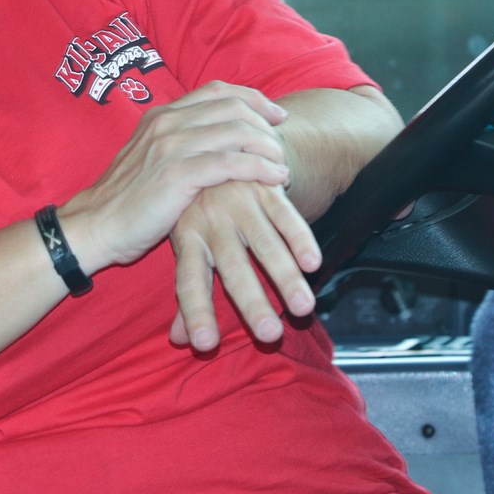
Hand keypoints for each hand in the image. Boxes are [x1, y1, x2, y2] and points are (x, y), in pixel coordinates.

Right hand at [61, 82, 292, 272]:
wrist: (94, 226)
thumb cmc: (125, 200)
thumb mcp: (149, 159)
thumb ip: (177, 143)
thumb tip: (212, 139)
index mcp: (161, 116)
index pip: (218, 91)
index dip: (253, 99)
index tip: (275, 116)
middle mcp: (167, 123)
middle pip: (232, 106)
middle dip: (265, 122)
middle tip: (282, 142)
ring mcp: (171, 147)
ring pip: (236, 131)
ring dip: (268, 146)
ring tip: (282, 163)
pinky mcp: (177, 175)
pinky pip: (231, 163)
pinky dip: (260, 168)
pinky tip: (275, 179)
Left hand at [167, 179, 321, 351]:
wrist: (219, 148)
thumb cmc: (198, 209)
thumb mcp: (186, 243)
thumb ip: (187, 294)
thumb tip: (179, 339)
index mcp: (185, 237)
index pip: (188, 282)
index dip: (196, 312)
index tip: (205, 345)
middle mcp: (210, 221)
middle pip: (233, 268)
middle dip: (252, 303)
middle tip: (270, 336)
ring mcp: (238, 202)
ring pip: (265, 244)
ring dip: (285, 277)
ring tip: (303, 309)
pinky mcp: (264, 187)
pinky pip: (285, 215)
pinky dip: (300, 238)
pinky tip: (314, 264)